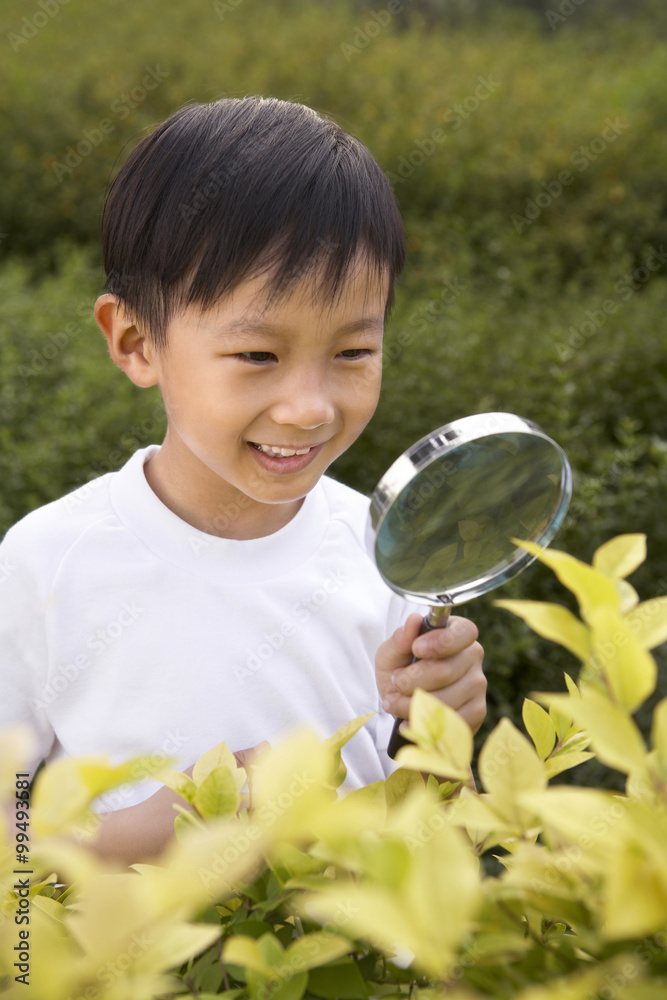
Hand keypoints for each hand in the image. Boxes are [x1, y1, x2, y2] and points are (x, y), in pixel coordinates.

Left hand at [376, 612, 486, 733]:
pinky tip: (409, 719)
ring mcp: (478, 685)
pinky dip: (423, 722)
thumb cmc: (399, 670)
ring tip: (395, 702)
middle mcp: (473, 656)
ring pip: (445, 700)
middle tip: (395, 683)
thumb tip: (414, 620)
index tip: (416, 649)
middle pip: (445, 671)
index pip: (464, 632)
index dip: (440, 642)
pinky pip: (450, 721)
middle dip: (411, 681)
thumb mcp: (391, 653)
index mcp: (457, 633)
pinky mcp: (477, 711)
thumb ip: (400, 639)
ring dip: (411, 704)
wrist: (401, 702)